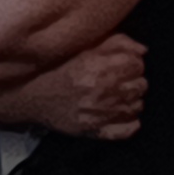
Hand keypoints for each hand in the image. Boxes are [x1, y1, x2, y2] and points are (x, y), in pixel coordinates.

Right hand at [3, 33, 147, 139]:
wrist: (30, 96)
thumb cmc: (58, 69)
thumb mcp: (85, 47)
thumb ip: (117, 43)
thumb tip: (142, 50)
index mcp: (102, 67)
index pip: (138, 64)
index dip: (131, 63)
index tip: (120, 65)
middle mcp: (106, 90)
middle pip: (141, 85)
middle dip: (131, 81)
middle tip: (115, 81)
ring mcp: (104, 114)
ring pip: (138, 106)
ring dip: (130, 101)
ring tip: (113, 97)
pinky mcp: (99, 131)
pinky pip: (130, 129)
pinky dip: (128, 123)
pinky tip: (117, 115)